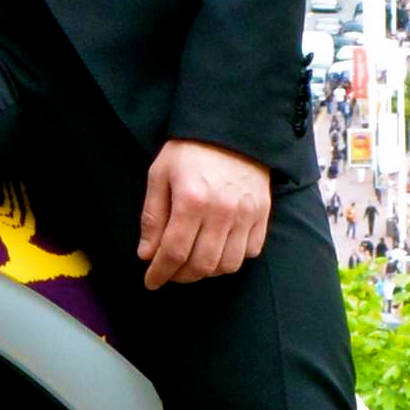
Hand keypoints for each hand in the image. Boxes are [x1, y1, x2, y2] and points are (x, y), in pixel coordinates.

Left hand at [138, 139, 271, 289]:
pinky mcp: (262, 213)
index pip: (174, 252)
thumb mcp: (160, 175)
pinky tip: (217, 250)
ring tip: (192, 263)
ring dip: (207, 272)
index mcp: (191, 200)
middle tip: (170, 272)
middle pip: (202, 265)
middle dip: (181, 276)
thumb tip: (147, 255)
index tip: (150, 282)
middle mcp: (221, 211)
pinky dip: (232, 259)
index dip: (160, 273)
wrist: (231, 128)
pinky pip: (251, 252)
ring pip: (227, 265)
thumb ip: (153, 217)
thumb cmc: (189, 151)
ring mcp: (246, 214)